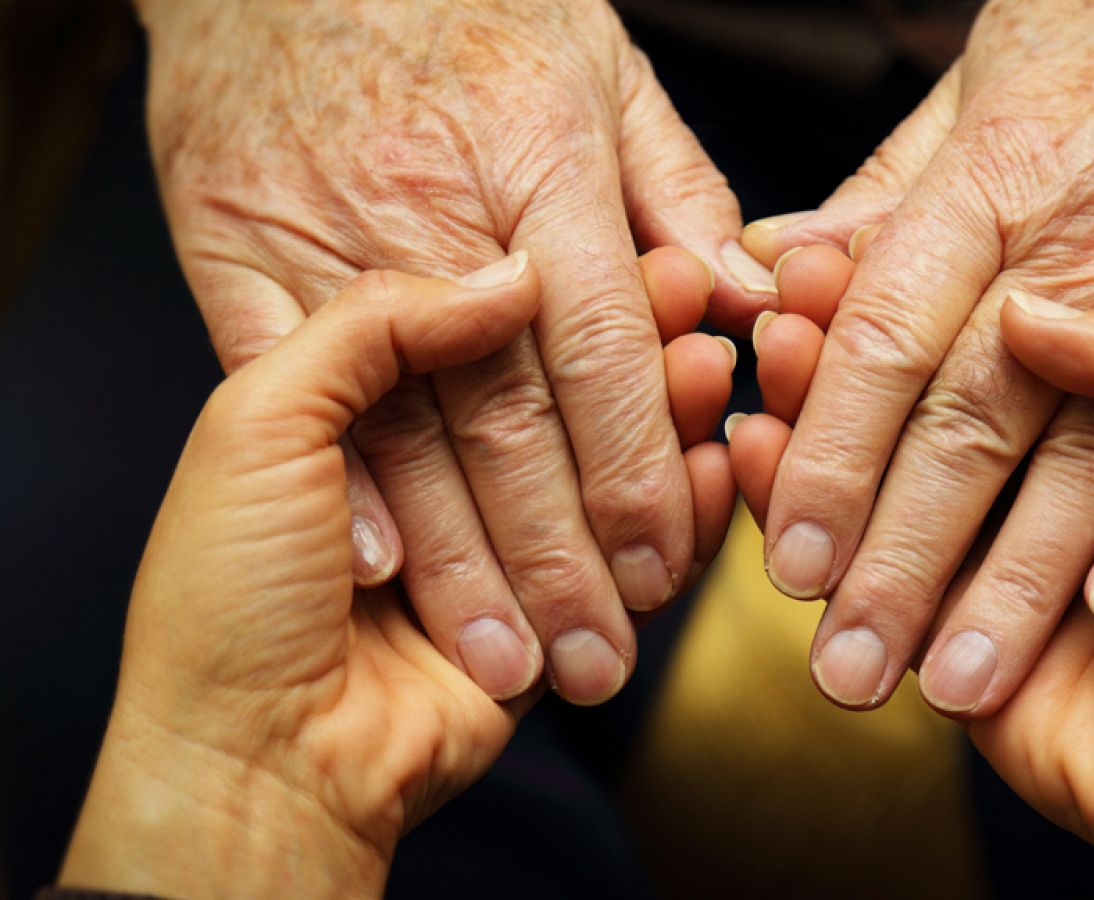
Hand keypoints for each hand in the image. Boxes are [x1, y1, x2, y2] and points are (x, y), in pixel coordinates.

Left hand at [58, 257, 735, 896]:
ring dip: (669, 420)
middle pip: (565, 388)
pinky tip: (716, 466)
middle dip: (634, 350)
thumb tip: (507, 281)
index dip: (566, 286)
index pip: (489, 323)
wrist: (253, 759)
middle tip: (698, 307)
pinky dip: (685, 512)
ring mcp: (509, 539)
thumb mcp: (259, 423)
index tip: (633, 254)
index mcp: (367, 401)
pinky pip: (641, 554)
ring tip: (712, 372)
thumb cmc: (226, 595)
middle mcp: (444, 461)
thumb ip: (373, 327)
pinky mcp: (560, 609)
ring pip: (611, 461)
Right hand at [136, 0, 768, 703]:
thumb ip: (676, 191)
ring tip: (507, 656)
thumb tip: (740, 296)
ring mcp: (327, 233)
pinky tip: (386, 568)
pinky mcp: (237, 251)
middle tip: (597, 654)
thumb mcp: (600, 71)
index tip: (662, 561)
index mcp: (541, 161)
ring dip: (461, 559)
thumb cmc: (462, 8)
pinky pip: (286, 383)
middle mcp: (437, 208)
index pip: (603, 347)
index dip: (636, 468)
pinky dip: (340, 479)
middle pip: (509, 412)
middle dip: (559, 552)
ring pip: (405, 423)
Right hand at [734, 291, 1093, 896]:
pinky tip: (749, 457)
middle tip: (782, 316)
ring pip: (883, 465)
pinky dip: (792, 506)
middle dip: (854, 354)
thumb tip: (1027, 312)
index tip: (849, 265)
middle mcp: (1050, 464)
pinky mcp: (943, 618)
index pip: (1002, 329)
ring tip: (760, 374)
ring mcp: (990, 545)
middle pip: (930, 393)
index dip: (939, 296)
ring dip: (815, 420)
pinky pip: (854, 552)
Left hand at [738, 0, 1093, 712]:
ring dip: (1012, 582)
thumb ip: (880, 198)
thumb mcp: (980, 91)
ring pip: (1079, 455)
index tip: (790, 557)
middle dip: (899, 558)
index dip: (831, 455)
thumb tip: (773, 270)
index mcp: (989, 186)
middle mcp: (1076, 247)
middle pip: (968, 423)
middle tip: (844, 664)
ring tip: (954, 681)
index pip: (885, 340)